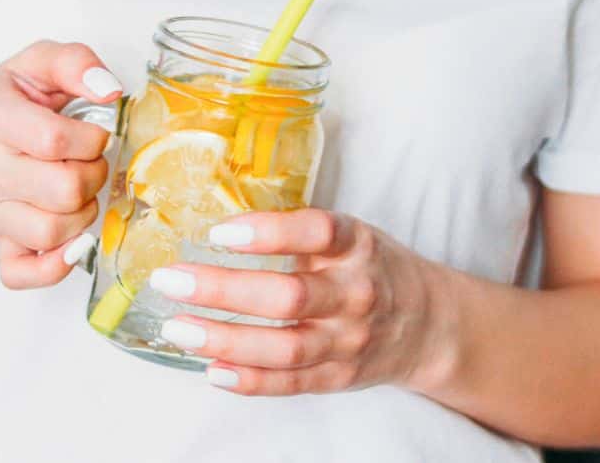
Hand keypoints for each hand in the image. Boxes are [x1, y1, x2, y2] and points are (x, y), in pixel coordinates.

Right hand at [0, 40, 120, 288]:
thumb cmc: (16, 96)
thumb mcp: (42, 62)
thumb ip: (76, 62)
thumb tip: (108, 89)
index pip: (54, 141)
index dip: (91, 139)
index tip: (95, 131)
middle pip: (62, 191)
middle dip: (94, 175)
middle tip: (91, 160)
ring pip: (51, 233)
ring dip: (83, 213)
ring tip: (79, 188)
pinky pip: (21, 274)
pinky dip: (54, 266)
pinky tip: (71, 240)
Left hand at [148, 209, 441, 394]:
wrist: (428, 325)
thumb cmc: (370, 268)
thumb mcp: (348, 236)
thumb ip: (297, 232)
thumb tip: (215, 217)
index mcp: (357, 245)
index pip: (317, 232)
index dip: (268, 232)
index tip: (218, 232)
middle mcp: (356, 293)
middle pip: (290, 295)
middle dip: (223, 289)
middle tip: (171, 279)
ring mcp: (349, 340)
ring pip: (285, 346)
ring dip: (225, 339)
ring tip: (178, 327)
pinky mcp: (339, 377)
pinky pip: (291, 383)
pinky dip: (249, 380)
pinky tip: (211, 368)